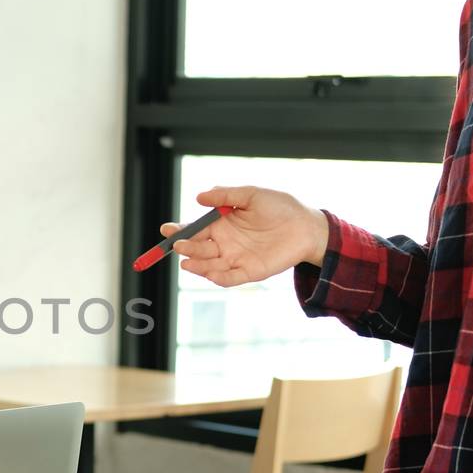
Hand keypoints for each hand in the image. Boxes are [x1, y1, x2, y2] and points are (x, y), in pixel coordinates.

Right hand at [163, 186, 330, 286]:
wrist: (307, 225)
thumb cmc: (279, 206)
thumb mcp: (251, 194)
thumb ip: (226, 195)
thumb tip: (199, 197)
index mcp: (221, 224)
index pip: (194, 229)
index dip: (178, 230)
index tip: (166, 229)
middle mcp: (224, 243)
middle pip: (198, 248)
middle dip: (186, 248)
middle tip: (178, 245)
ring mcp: (235, 258)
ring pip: (210, 265)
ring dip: (197, 265)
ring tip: (187, 262)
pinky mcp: (250, 271)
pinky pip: (230, 278)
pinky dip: (219, 278)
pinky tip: (210, 275)